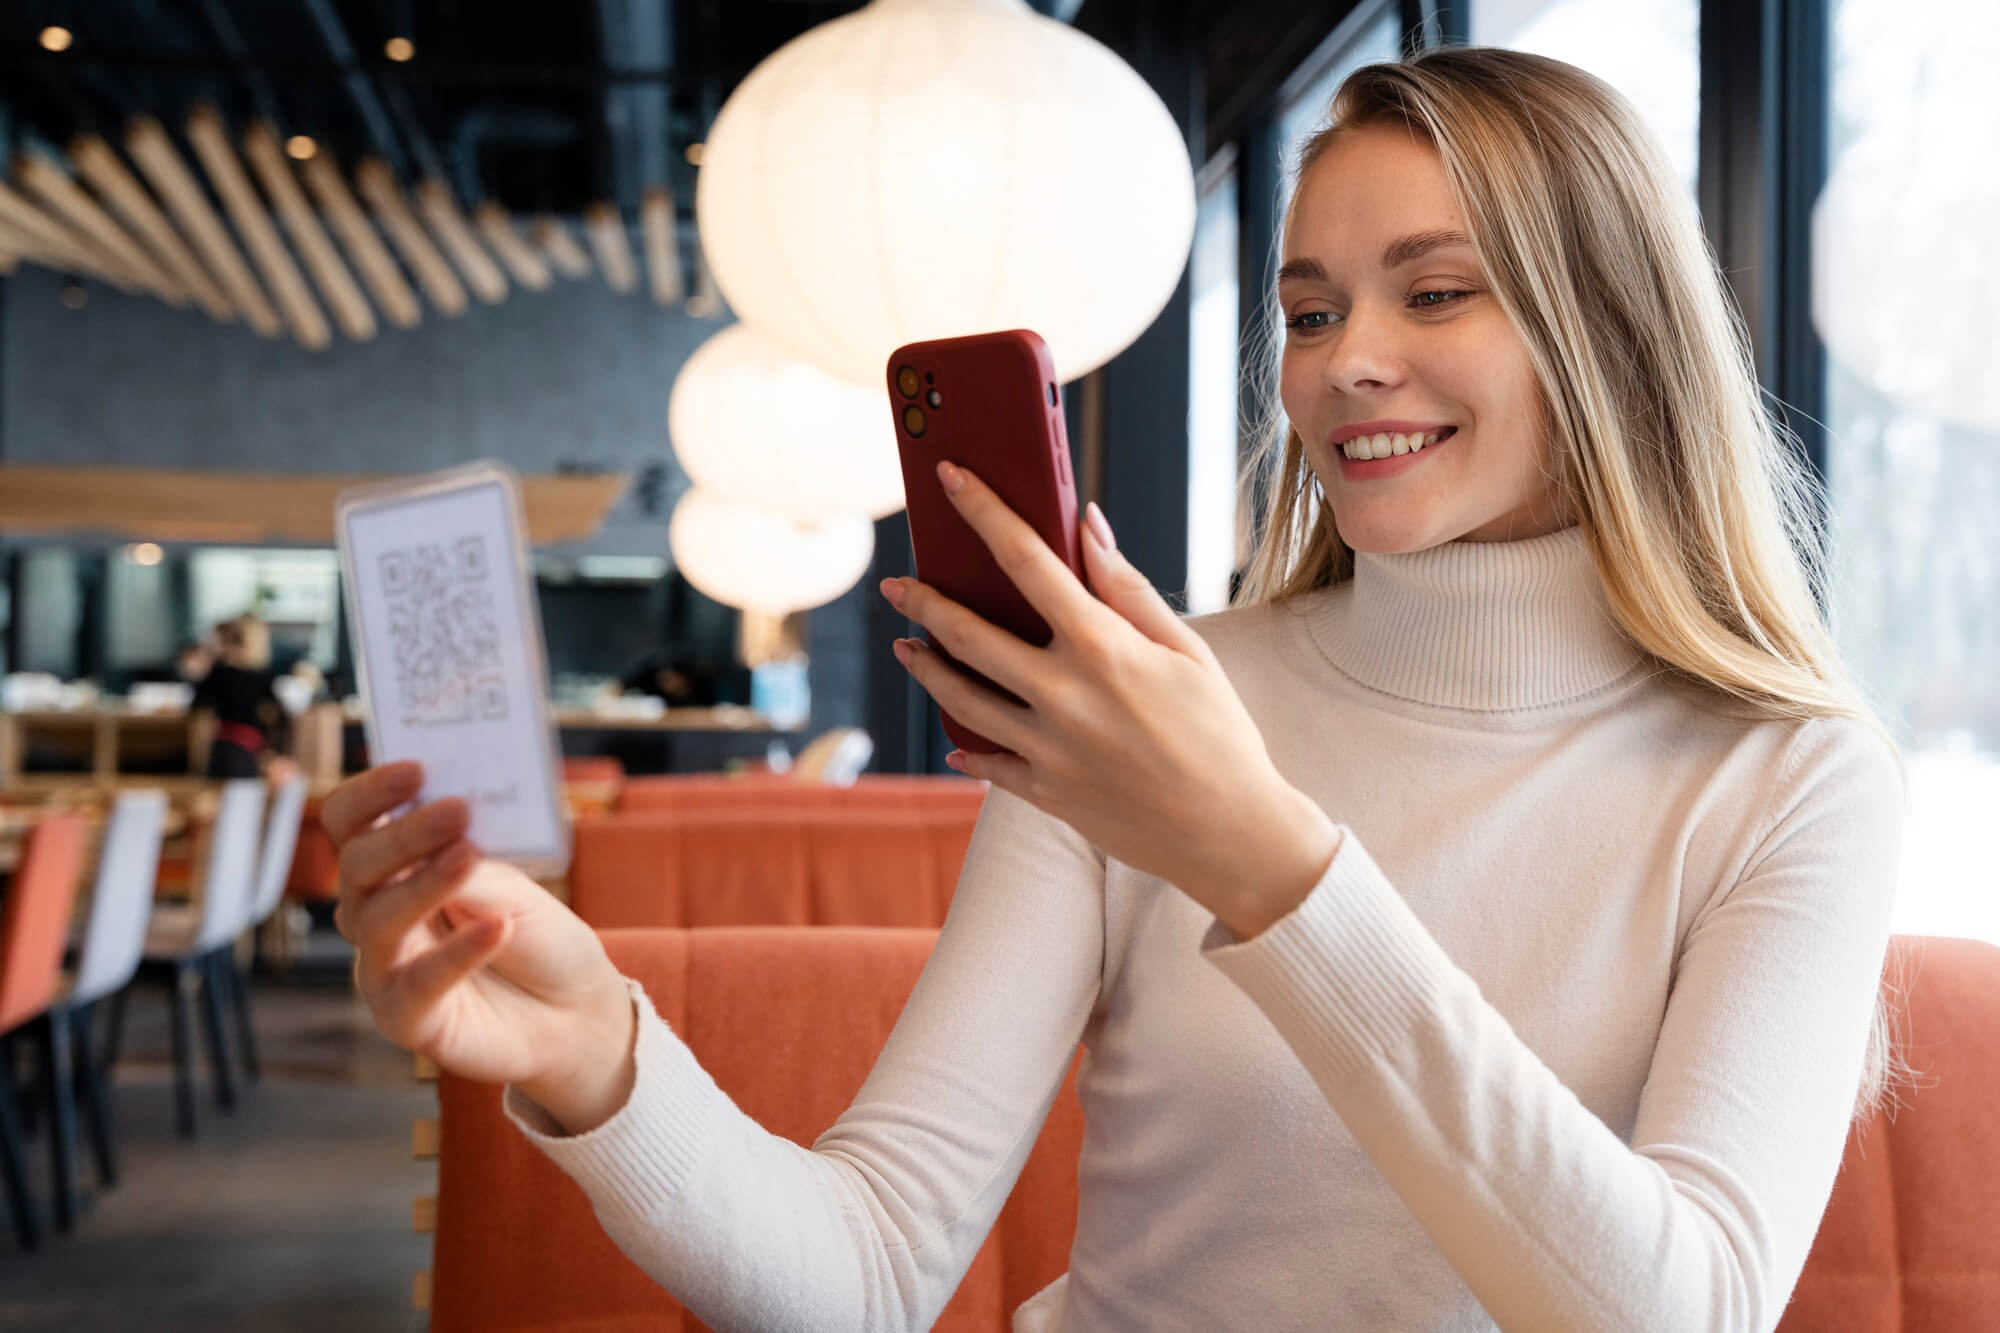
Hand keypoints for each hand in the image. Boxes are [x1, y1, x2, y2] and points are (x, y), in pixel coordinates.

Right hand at [323, 762, 634, 1131]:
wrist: (575, 1008)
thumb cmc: (538, 936)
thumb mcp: (513, 884)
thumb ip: (472, 857)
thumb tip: (447, 820)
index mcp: (395, 868)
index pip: (352, 823)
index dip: (370, 794)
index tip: (416, 769)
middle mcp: (376, 914)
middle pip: (357, 866)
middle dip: (404, 835)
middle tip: (457, 812)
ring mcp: (384, 967)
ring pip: (378, 920)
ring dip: (425, 884)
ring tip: (469, 856)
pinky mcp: (406, 1017)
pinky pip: (418, 983)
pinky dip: (458, 953)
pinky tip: (497, 928)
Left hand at [883, 461, 1341, 938]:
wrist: (1233, 835)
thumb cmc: (1219, 732)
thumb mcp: (1187, 650)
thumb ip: (1128, 588)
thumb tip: (1086, 525)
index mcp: (1103, 647)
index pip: (1026, 559)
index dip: (983, 511)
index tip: (950, 479)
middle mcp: (1064, 695)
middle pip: (969, 633)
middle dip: (925, 601)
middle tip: (898, 584)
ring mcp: (1047, 749)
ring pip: (962, 698)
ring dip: (928, 667)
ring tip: (908, 647)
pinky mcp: (1045, 793)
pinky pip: (989, 764)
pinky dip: (968, 747)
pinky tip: (955, 735)